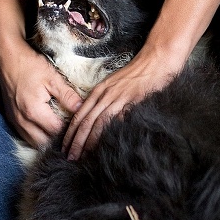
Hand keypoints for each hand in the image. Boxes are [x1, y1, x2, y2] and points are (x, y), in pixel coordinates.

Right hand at [0, 39, 81, 147]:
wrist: (7, 57)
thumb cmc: (30, 65)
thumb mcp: (53, 78)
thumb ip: (68, 96)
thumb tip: (82, 108)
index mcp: (34, 111)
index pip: (56, 131)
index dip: (69, 129)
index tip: (77, 122)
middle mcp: (22, 120)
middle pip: (44, 142)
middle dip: (58, 138)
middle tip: (69, 128)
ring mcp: (14, 120)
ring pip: (33, 142)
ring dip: (46, 139)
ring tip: (58, 128)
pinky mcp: (10, 117)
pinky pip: (24, 135)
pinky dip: (36, 134)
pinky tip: (45, 126)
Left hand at [62, 46, 177, 160]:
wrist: (154, 62)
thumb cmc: (137, 74)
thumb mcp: (115, 85)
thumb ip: (106, 100)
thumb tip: (98, 120)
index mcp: (98, 91)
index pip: (79, 115)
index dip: (70, 132)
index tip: (65, 146)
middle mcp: (104, 95)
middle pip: (84, 121)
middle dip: (75, 141)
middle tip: (69, 157)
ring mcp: (116, 98)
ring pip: (96, 123)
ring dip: (87, 141)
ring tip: (81, 156)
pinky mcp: (129, 102)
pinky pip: (115, 121)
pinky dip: (107, 135)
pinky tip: (103, 147)